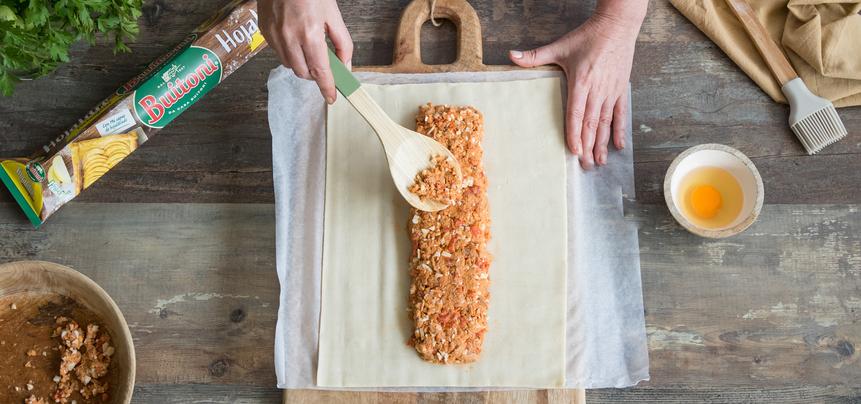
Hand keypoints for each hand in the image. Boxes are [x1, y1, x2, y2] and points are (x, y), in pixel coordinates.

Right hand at [259, 0, 351, 103]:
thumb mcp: (333, 15)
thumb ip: (342, 43)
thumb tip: (346, 65)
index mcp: (310, 33)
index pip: (319, 71)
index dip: (326, 87)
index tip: (332, 97)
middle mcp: (289, 38)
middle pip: (303, 73)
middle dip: (315, 74)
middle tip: (323, 66)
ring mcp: (274, 36)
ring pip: (289, 65)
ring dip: (301, 64)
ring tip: (308, 48)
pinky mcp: (264, 33)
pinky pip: (278, 53)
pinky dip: (289, 53)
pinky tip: (294, 38)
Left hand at [509, 9, 643, 168]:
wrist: (617, 25)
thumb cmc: (588, 36)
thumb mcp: (560, 46)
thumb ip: (536, 55)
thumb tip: (512, 55)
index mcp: (581, 82)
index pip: (576, 114)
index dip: (575, 133)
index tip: (573, 150)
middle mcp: (597, 90)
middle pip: (591, 124)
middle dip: (588, 146)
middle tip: (584, 166)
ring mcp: (611, 91)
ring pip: (606, 123)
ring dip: (602, 143)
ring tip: (599, 162)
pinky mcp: (620, 89)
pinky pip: (620, 114)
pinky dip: (619, 130)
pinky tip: (618, 146)